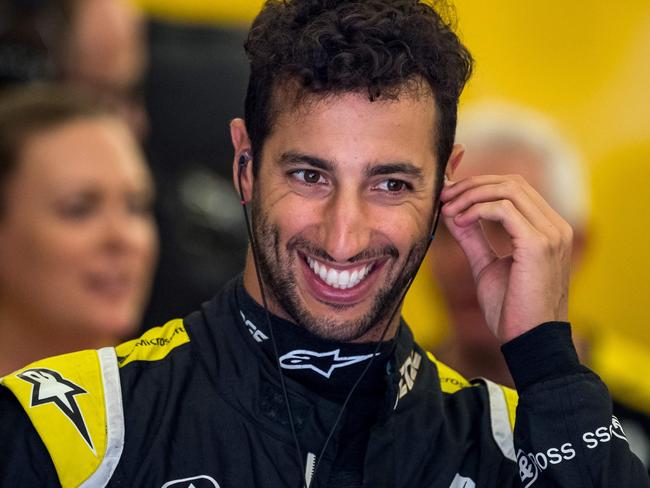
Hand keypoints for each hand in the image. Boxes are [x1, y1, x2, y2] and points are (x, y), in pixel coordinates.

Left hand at [440, 175, 572, 342]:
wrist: (528, 343)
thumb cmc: (511, 311)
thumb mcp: (486, 266)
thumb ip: (473, 238)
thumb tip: (453, 214)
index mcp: (548, 230)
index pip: (515, 189)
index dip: (480, 186)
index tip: (450, 197)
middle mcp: (555, 227)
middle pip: (511, 183)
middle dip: (472, 185)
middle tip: (444, 198)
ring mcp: (551, 234)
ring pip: (508, 189)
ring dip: (471, 195)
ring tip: (448, 210)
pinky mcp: (540, 244)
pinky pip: (503, 209)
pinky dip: (476, 210)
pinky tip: (459, 221)